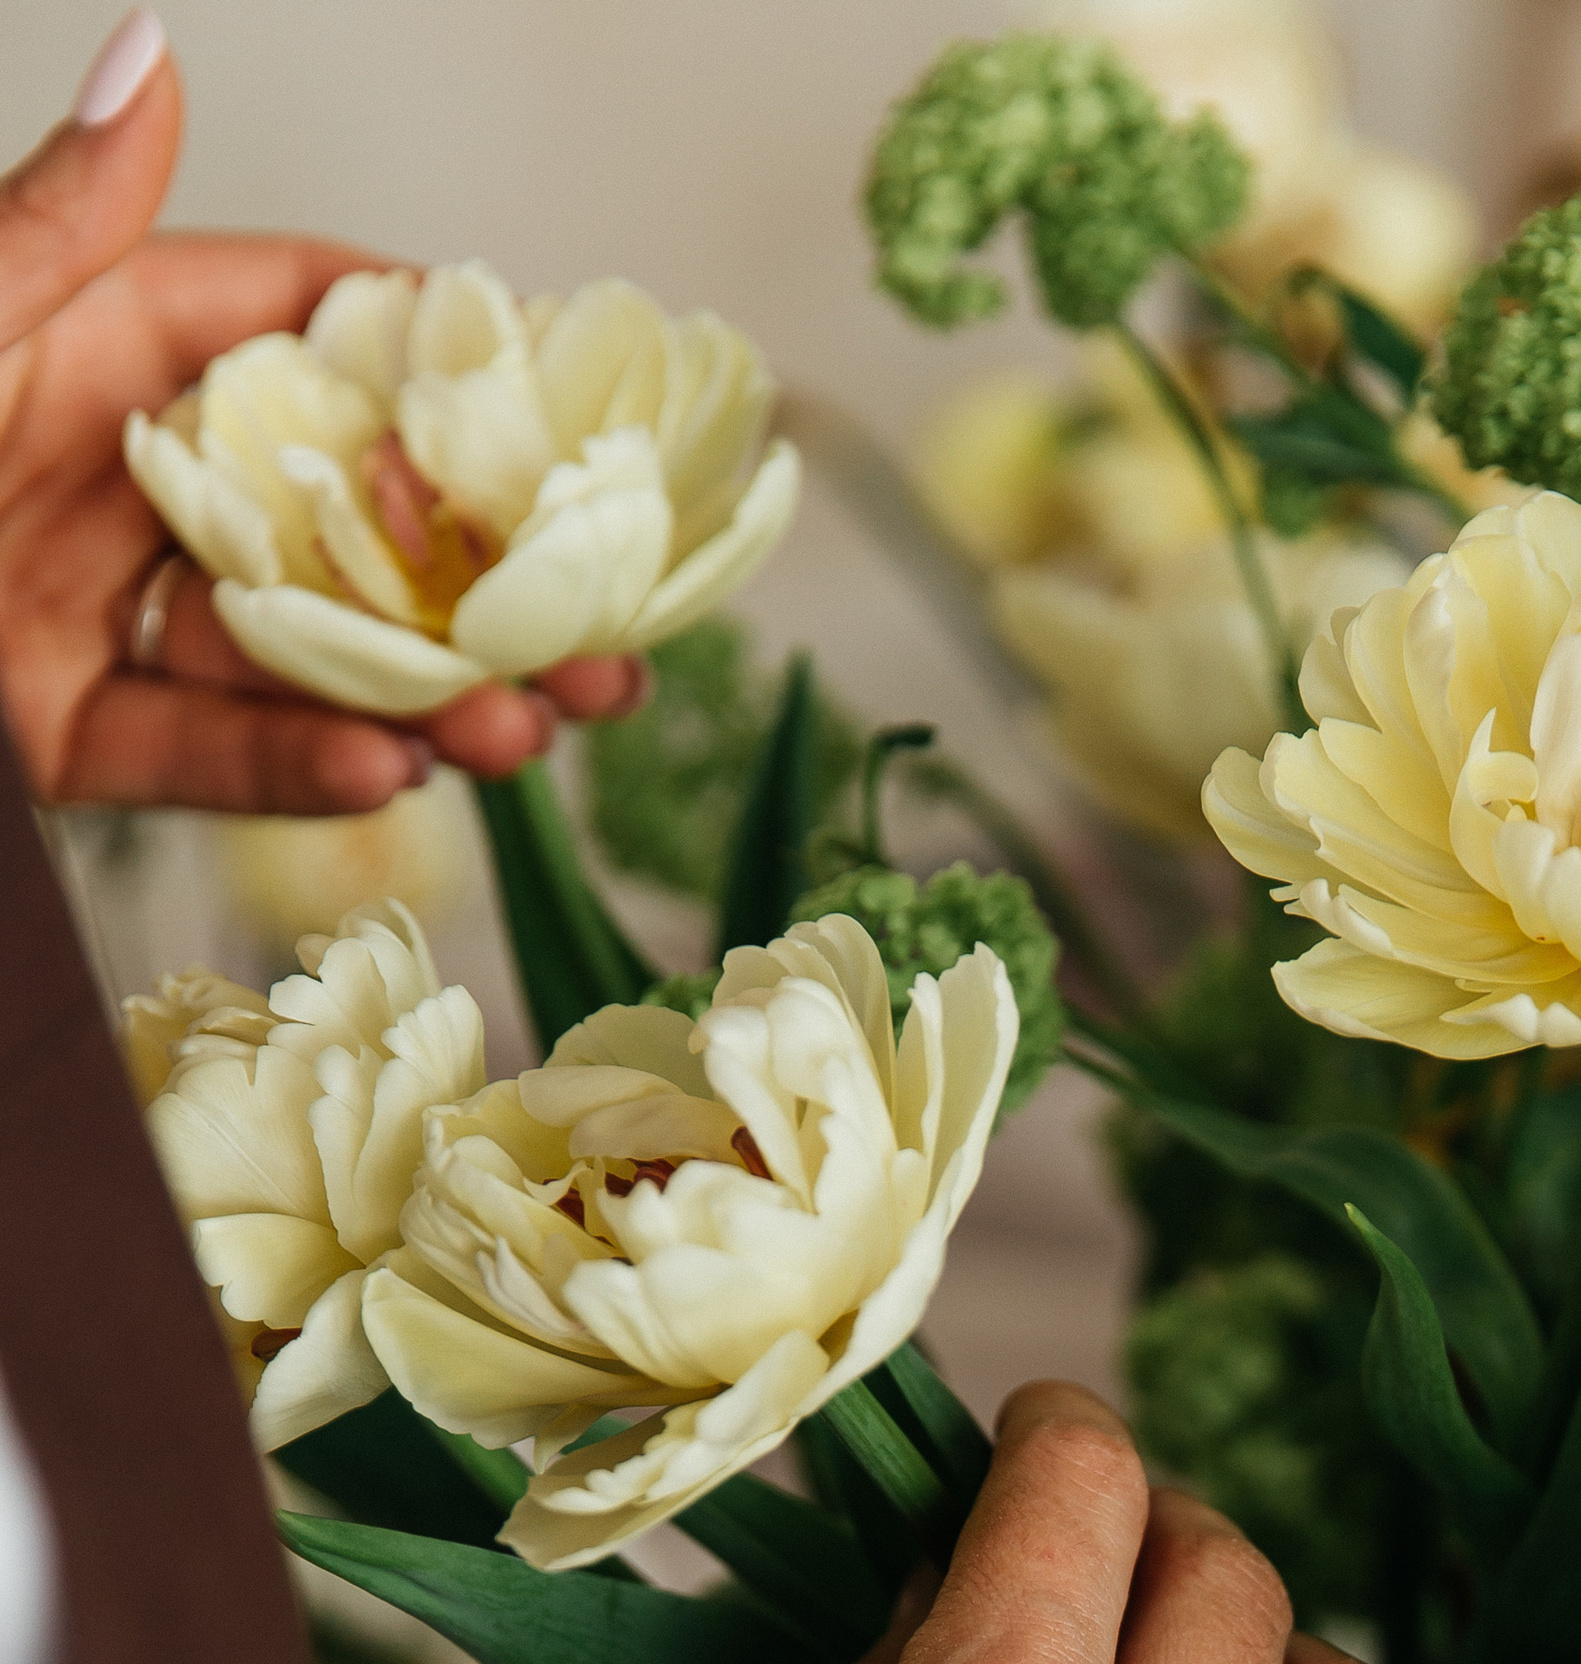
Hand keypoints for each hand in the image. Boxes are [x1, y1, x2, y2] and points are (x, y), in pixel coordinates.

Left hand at [0, 14, 645, 811]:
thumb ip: (59, 223)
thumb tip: (155, 53)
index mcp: (83, 337)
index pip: (297, 325)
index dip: (435, 358)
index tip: (565, 404)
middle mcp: (108, 472)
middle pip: (337, 520)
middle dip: (488, 582)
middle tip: (617, 637)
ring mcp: (91, 611)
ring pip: (296, 658)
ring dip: (433, 697)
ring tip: (536, 726)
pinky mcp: (57, 735)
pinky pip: (197, 753)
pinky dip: (293, 769)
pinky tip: (393, 769)